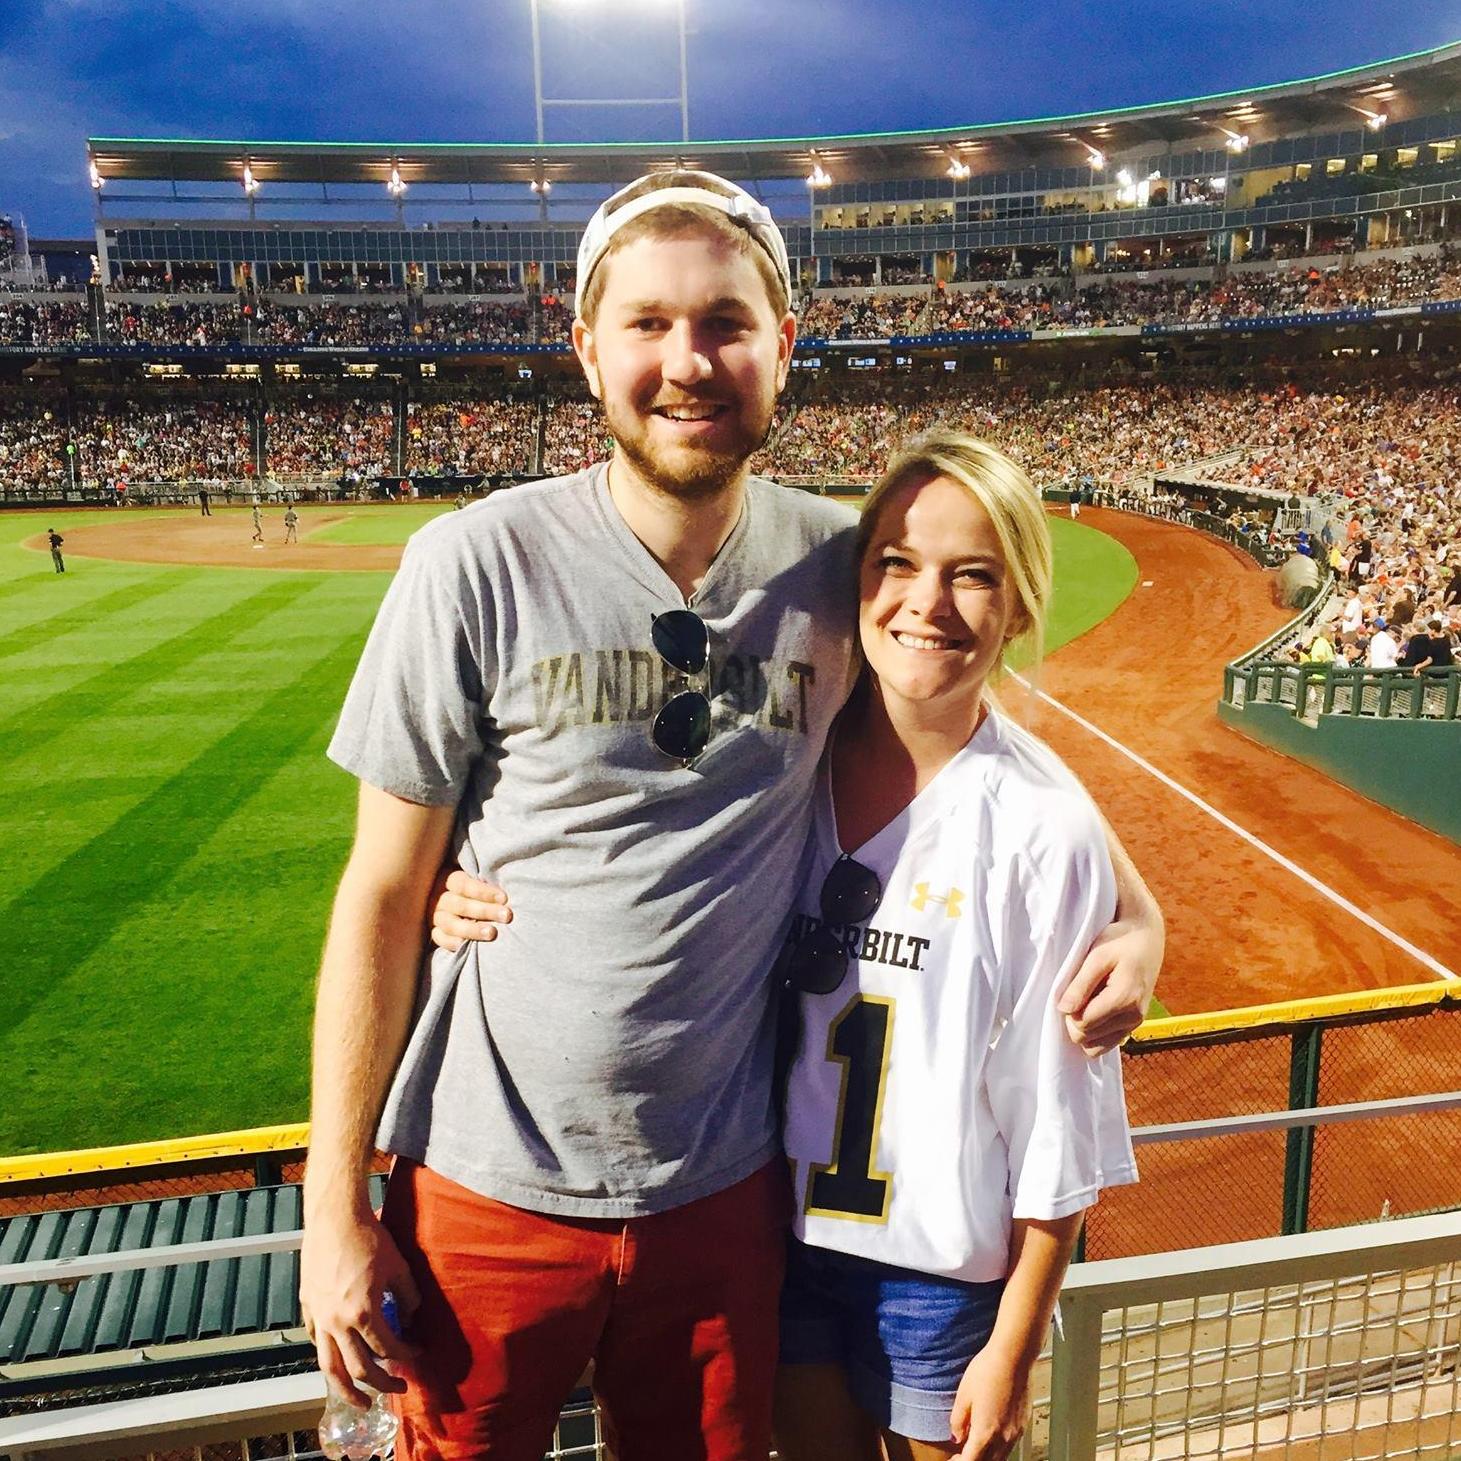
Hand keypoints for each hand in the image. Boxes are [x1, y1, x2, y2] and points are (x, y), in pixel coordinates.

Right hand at [300, 1203, 421, 1407]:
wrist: (334, 1217)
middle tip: (396, 1389)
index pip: (388, 1348)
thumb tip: (411, 1316)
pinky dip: (326, 1354)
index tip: (416, 1353)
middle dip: (381, 1384)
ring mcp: (319, 1316)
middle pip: (359, 1368)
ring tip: (359, 1401)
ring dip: (345, 1389)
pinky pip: (315, 1340)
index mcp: (363, 1312)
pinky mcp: (308, 1306)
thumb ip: (408, 1296)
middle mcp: (338, 1322)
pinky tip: (336, 1358)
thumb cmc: (368, 1237)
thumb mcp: (399, 1267)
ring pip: (329, 1366)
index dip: (406, 1355)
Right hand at [429, 868, 512, 952]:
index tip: (504, 898)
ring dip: (471, 929)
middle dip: (485, 911)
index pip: (462, 883)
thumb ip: (491, 882)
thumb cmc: (486, 895)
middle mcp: (444, 899)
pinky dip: (450, 942)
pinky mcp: (437, 934)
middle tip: (506, 916)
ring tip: (492, 933)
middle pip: (459, 904)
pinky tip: (464, 945)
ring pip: (450, 923)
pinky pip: (439, 938)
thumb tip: (512, 883)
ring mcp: (438, 917)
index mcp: (453, 881)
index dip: (483, 891)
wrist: (471, 911)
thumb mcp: (485, 883)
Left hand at [949, 1345, 1029, 1460]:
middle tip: (962, 1454)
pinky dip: (999, 1446)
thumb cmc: (988, 1370)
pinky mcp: (1023, 1423)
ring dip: (987, 1456)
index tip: (953, 1459)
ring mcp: (1016, 1432)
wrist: (1014, 1356)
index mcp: (985, 1433)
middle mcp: (1003, 1437)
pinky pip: (1010, 1444)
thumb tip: (957, 1436)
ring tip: (975, 1444)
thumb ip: (958, 1420)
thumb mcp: (963, 1394)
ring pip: (1001, 1456)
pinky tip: (991, 1432)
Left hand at [1058, 915, 1162, 1056]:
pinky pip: (1107, 1043)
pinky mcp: (1134, 1024)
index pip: (1082, 1023)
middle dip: (1075, 1019)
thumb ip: (1080, 985)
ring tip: (1089, 1000)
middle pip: (1086, 1037)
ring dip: (1085, 1027)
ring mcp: (1135, 1023)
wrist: (1146, 938)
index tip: (1072, 990)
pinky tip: (1095, 1010)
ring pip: (1095, 1046)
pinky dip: (1095, 1033)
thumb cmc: (1119, 942)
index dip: (1069, 1009)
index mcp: (1124, 999)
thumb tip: (1063, 1009)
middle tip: (1079, 993)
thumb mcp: (1097, 956)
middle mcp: (1133, 1017)